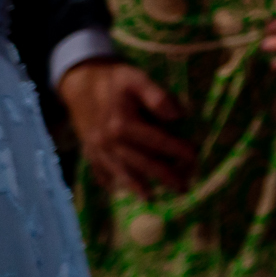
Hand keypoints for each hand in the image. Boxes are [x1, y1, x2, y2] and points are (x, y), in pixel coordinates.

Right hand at [60, 59, 193, 198]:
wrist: (80, 81)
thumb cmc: (115, 79)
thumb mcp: (137, 78)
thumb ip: (157, 96)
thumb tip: (178, 116)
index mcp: (122, 124)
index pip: (156, 141)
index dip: (177, 150)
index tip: (196, 157)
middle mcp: (108, 141)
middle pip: (140, 163)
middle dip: (163, 176)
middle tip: (183, 188)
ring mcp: (97, 149)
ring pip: (120, 171)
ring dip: (137, 186)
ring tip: (152, 198)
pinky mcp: (89, 150)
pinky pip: (100, 171)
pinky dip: (110, 180)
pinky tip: (119, 190)